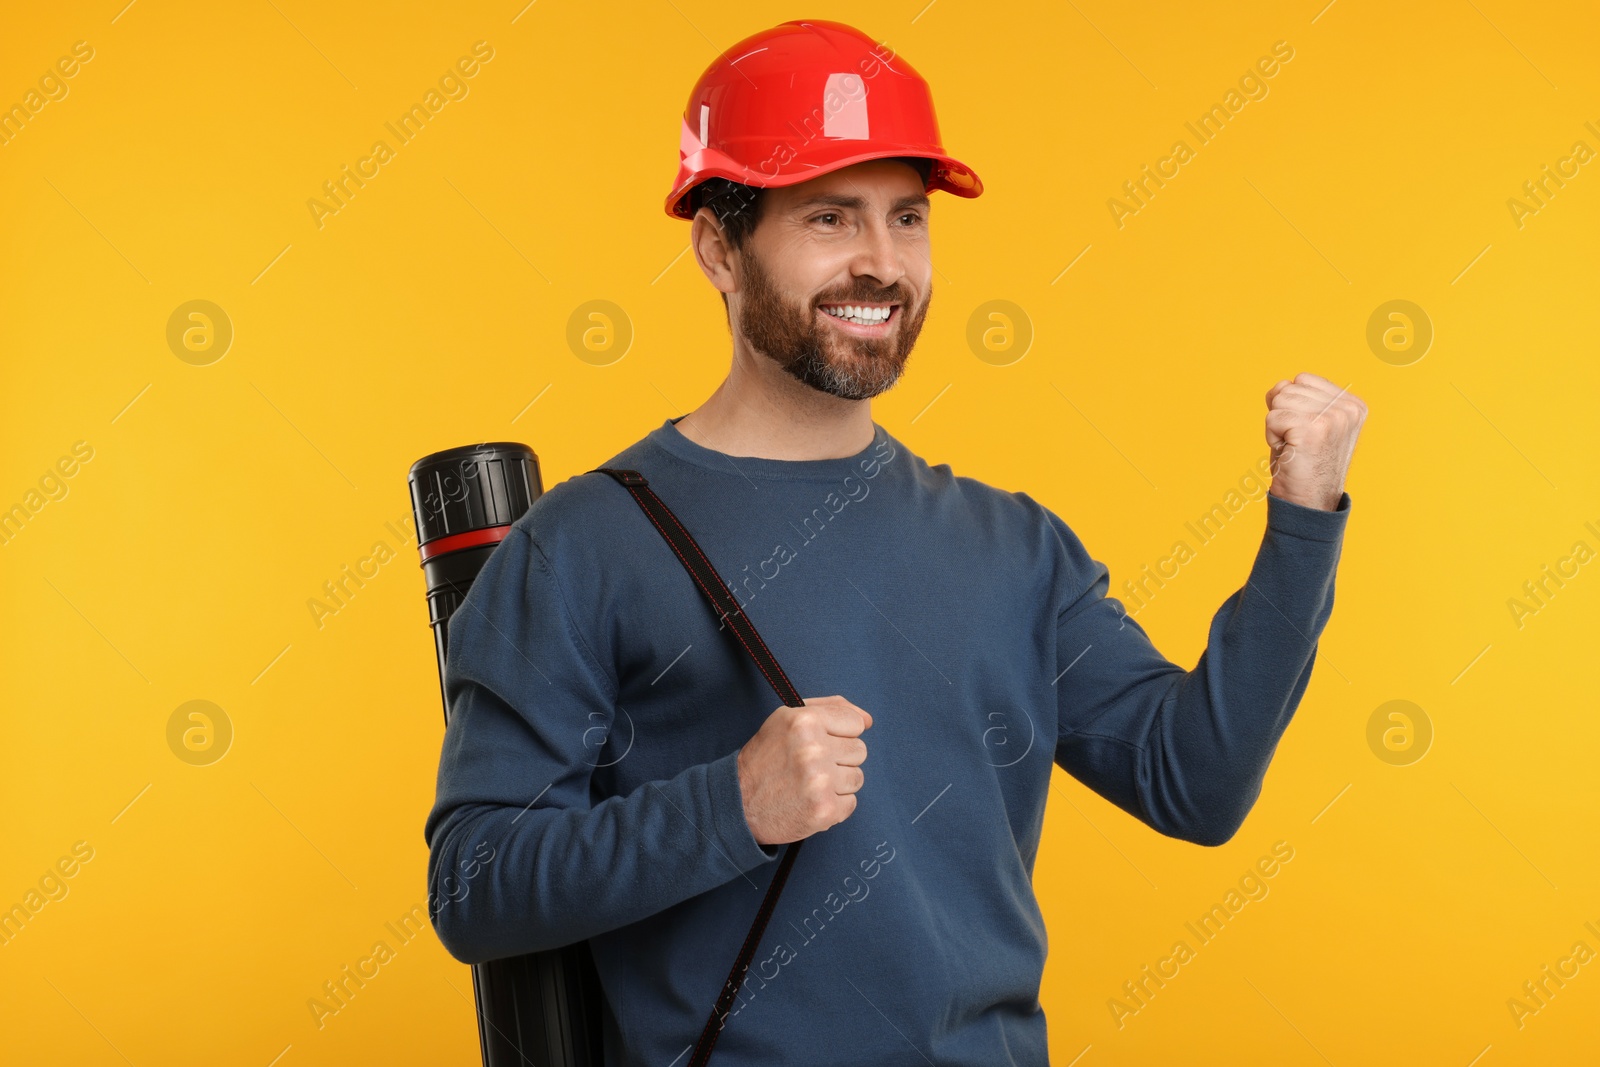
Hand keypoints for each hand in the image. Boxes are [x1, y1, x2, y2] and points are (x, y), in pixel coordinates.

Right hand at [736, 695, 871, 845]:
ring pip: (857, 777)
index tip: (820, 743)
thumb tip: (867, 720)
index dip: (839, 734)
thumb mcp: (787, 719)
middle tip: (810, 766)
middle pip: (859, 750)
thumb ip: (830, 709)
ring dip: (837, 783)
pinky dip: (833, 805)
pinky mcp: (825, 810)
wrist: (738, 803)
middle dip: (838, 759)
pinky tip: (810, 800)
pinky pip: (851, 803)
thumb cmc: (765, 758)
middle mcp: (813, 749)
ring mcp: (820, 781)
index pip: (855, 723)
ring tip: (809, 784)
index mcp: (804, 721)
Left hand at [1264, 372, 1367, 510]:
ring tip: (1295, 448)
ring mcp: (1334, 417)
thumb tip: (1280, 385)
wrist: (1309, 504)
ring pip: (1279, 400)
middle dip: (1283, 416)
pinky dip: (1272, 437)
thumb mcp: (1307, 423)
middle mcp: (1348, 408)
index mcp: (1353, 404)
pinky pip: (1272, 418)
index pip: (1302, 379)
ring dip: (1277, 427)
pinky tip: (1290, 454)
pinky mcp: (1314, 428)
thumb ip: (1298, 398)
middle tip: (1298, 444)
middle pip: (1288, 387)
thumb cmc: (1303, 465)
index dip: (1291, 406)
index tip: (1305, 433)